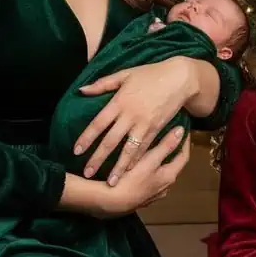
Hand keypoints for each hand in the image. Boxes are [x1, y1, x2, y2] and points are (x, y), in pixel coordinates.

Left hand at [75, 56, 198, 183]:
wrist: (179, 78)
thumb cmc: (151, 74)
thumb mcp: (125, 74)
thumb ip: (102, 83)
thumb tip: (81, 90)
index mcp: (119, 101)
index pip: (98, 123)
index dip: (86, 138)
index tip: (76, 151)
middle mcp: (130, 115)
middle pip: (110, 141)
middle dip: (98, 159)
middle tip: (87, 173)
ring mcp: (144, 124)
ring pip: (128, 150)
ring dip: (119, 167)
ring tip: (110, 182)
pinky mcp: (157, 129)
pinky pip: (145, 148)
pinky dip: (137, 160)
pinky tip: (130, 171)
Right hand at [91, 127, 191, 217]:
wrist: (109, 204)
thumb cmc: (130, 181)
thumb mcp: (149, 161)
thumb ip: (166, 146)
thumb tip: (182, 131)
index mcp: (169, 176)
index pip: (184, 156)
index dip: (185, 142)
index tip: (184, 130)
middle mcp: (164, 187)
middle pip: (173, 165)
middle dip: (172, 151)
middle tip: (170, 136)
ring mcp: (153, 194)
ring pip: (161, 173)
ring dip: (160, 161)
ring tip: (155, 149)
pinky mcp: (141, 197)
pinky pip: (150, 180)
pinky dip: (150, 170)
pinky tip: (141, 166)